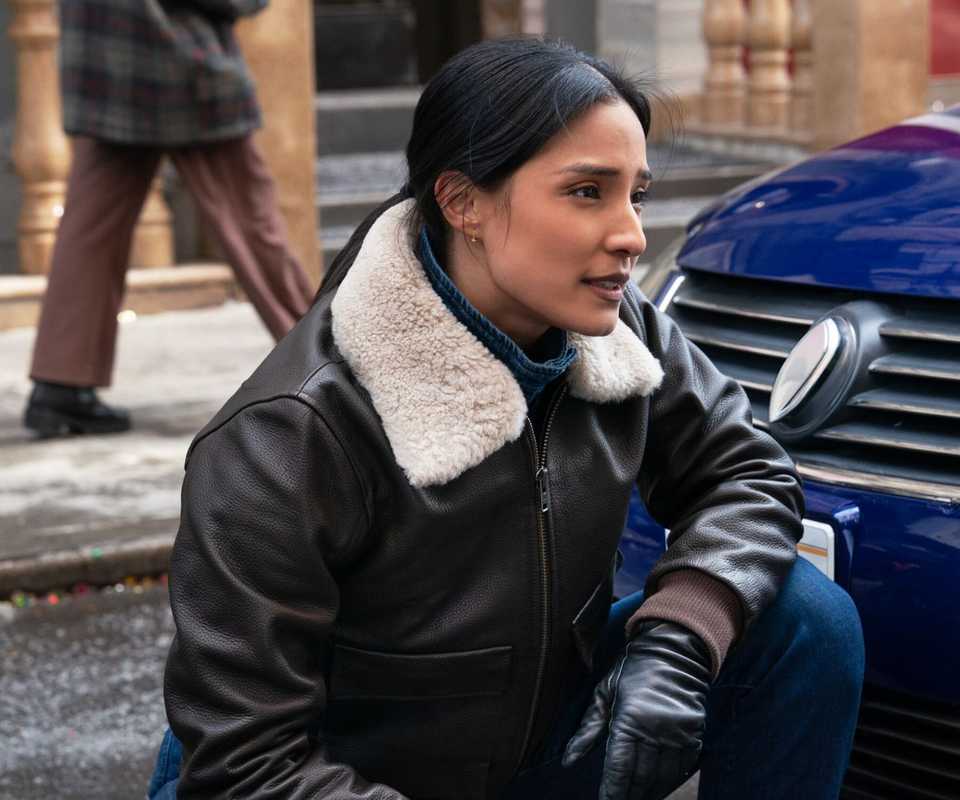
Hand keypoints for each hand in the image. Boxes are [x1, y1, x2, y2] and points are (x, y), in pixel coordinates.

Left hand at [562, 621, 710, 799]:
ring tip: (638, 799)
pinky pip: (684, 767)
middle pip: (641, 776)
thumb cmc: (632, 669)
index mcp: (629, 718)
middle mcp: (655, 729)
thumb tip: (568, 761)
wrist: (673, 650)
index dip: (612, 790)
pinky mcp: (694, 732)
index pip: (619, 767)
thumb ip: (588, 729)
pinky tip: (660, 788)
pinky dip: (671, 781)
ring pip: (663, 777)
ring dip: (650, 793)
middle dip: (629, 795)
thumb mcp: (604, 693)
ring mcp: (677, 732)